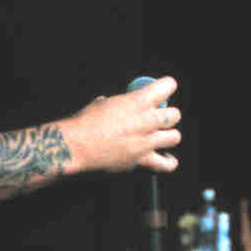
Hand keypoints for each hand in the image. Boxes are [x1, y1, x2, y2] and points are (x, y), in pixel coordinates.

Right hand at [65, 76, 181, 173]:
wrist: (76, 146)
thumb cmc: (85, 122)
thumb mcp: (102, 104)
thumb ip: (116, 103)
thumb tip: (112, 103)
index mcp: (138, 100)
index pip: (167, 86)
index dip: (167, 87)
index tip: (165, 89)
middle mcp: (147, 120)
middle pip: (174, 115)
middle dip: (169, 115)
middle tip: (160, 118)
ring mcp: (147, 141)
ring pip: (175, 137)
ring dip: (169, 136)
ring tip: (161, 137)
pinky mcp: (143, 159)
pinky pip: (166, 164)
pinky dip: (168, 162)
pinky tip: (166, 158)